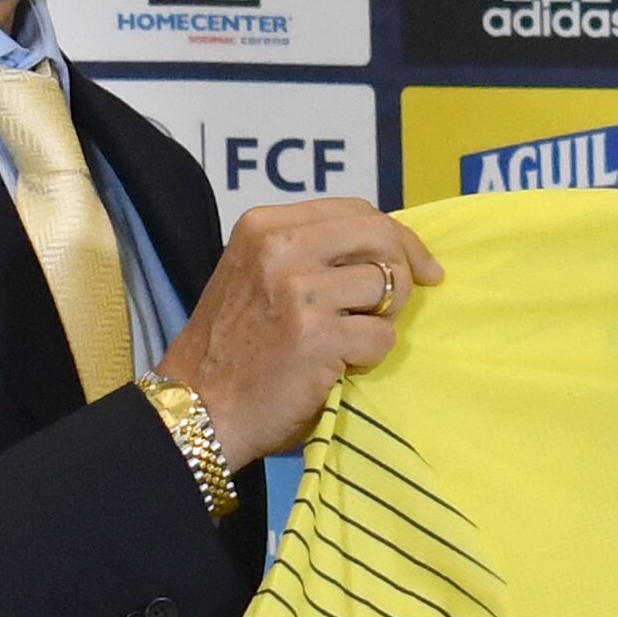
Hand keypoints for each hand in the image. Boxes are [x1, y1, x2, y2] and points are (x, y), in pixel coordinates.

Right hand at [159, 200, 441, 460]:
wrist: (198, 406)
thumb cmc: (232, 348)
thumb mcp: (256, 275)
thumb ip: (309, 252)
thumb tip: (387, 249)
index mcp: (266, 225)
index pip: (356, 210)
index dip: (397, 236)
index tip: (420, 264)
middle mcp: (281, 247)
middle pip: (380, 235)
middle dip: (404, 270)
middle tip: (397, 304)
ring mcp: (299, 289)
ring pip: (388, 285)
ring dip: (382, 319)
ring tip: (351, 341)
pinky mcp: (318, 335)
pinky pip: (381, 335)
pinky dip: (370, 357)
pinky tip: (340, 367)